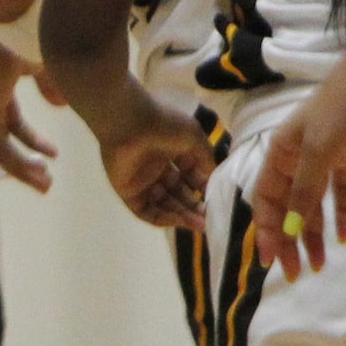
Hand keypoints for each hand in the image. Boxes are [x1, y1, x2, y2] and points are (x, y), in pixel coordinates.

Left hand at [0, 38, 55, 192]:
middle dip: (25, 159)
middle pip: (3, 135)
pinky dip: (14, 162)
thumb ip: (51, 85)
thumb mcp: (49, 63)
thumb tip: (59, 106)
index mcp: (0, 84)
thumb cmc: (35, 28)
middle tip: (46, 178)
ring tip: (45, 183)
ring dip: (21, 168)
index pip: (11, 120)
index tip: (52, 154)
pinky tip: (36, 170)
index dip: (31, 140)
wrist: (18, 10)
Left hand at [75, 81, 213, 229]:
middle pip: (177, 193)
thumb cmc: (163, 124)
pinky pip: (145, 210)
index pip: (190, 176)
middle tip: (209, 219)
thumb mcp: (194, 138)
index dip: (203, 189)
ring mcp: (141, 180)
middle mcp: (156, 167)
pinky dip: (162, 218)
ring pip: (163, 204)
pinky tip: (179, 220)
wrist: (129, 121)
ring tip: (199, 225)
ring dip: (181, 216)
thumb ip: (206, 159)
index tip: (217, 201)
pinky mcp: (127, 191)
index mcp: (171, 152)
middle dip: (194, 206)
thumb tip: (215, 178)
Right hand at [250, 46, 345, 277]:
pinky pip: (340, 194)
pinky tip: (345, 237)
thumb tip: (288, 228)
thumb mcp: (320, 151)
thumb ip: (304, 190)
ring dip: (313, 234)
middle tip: (295, 274)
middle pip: (287, 208)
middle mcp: (296, 160)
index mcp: (280, 153)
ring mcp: (323, 160)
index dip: (266, 231)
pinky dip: (341, 215)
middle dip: (289, 241)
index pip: (266, 201)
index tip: (270, 261)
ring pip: (312, 205)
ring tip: (320, 266)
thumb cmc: (342, 108)